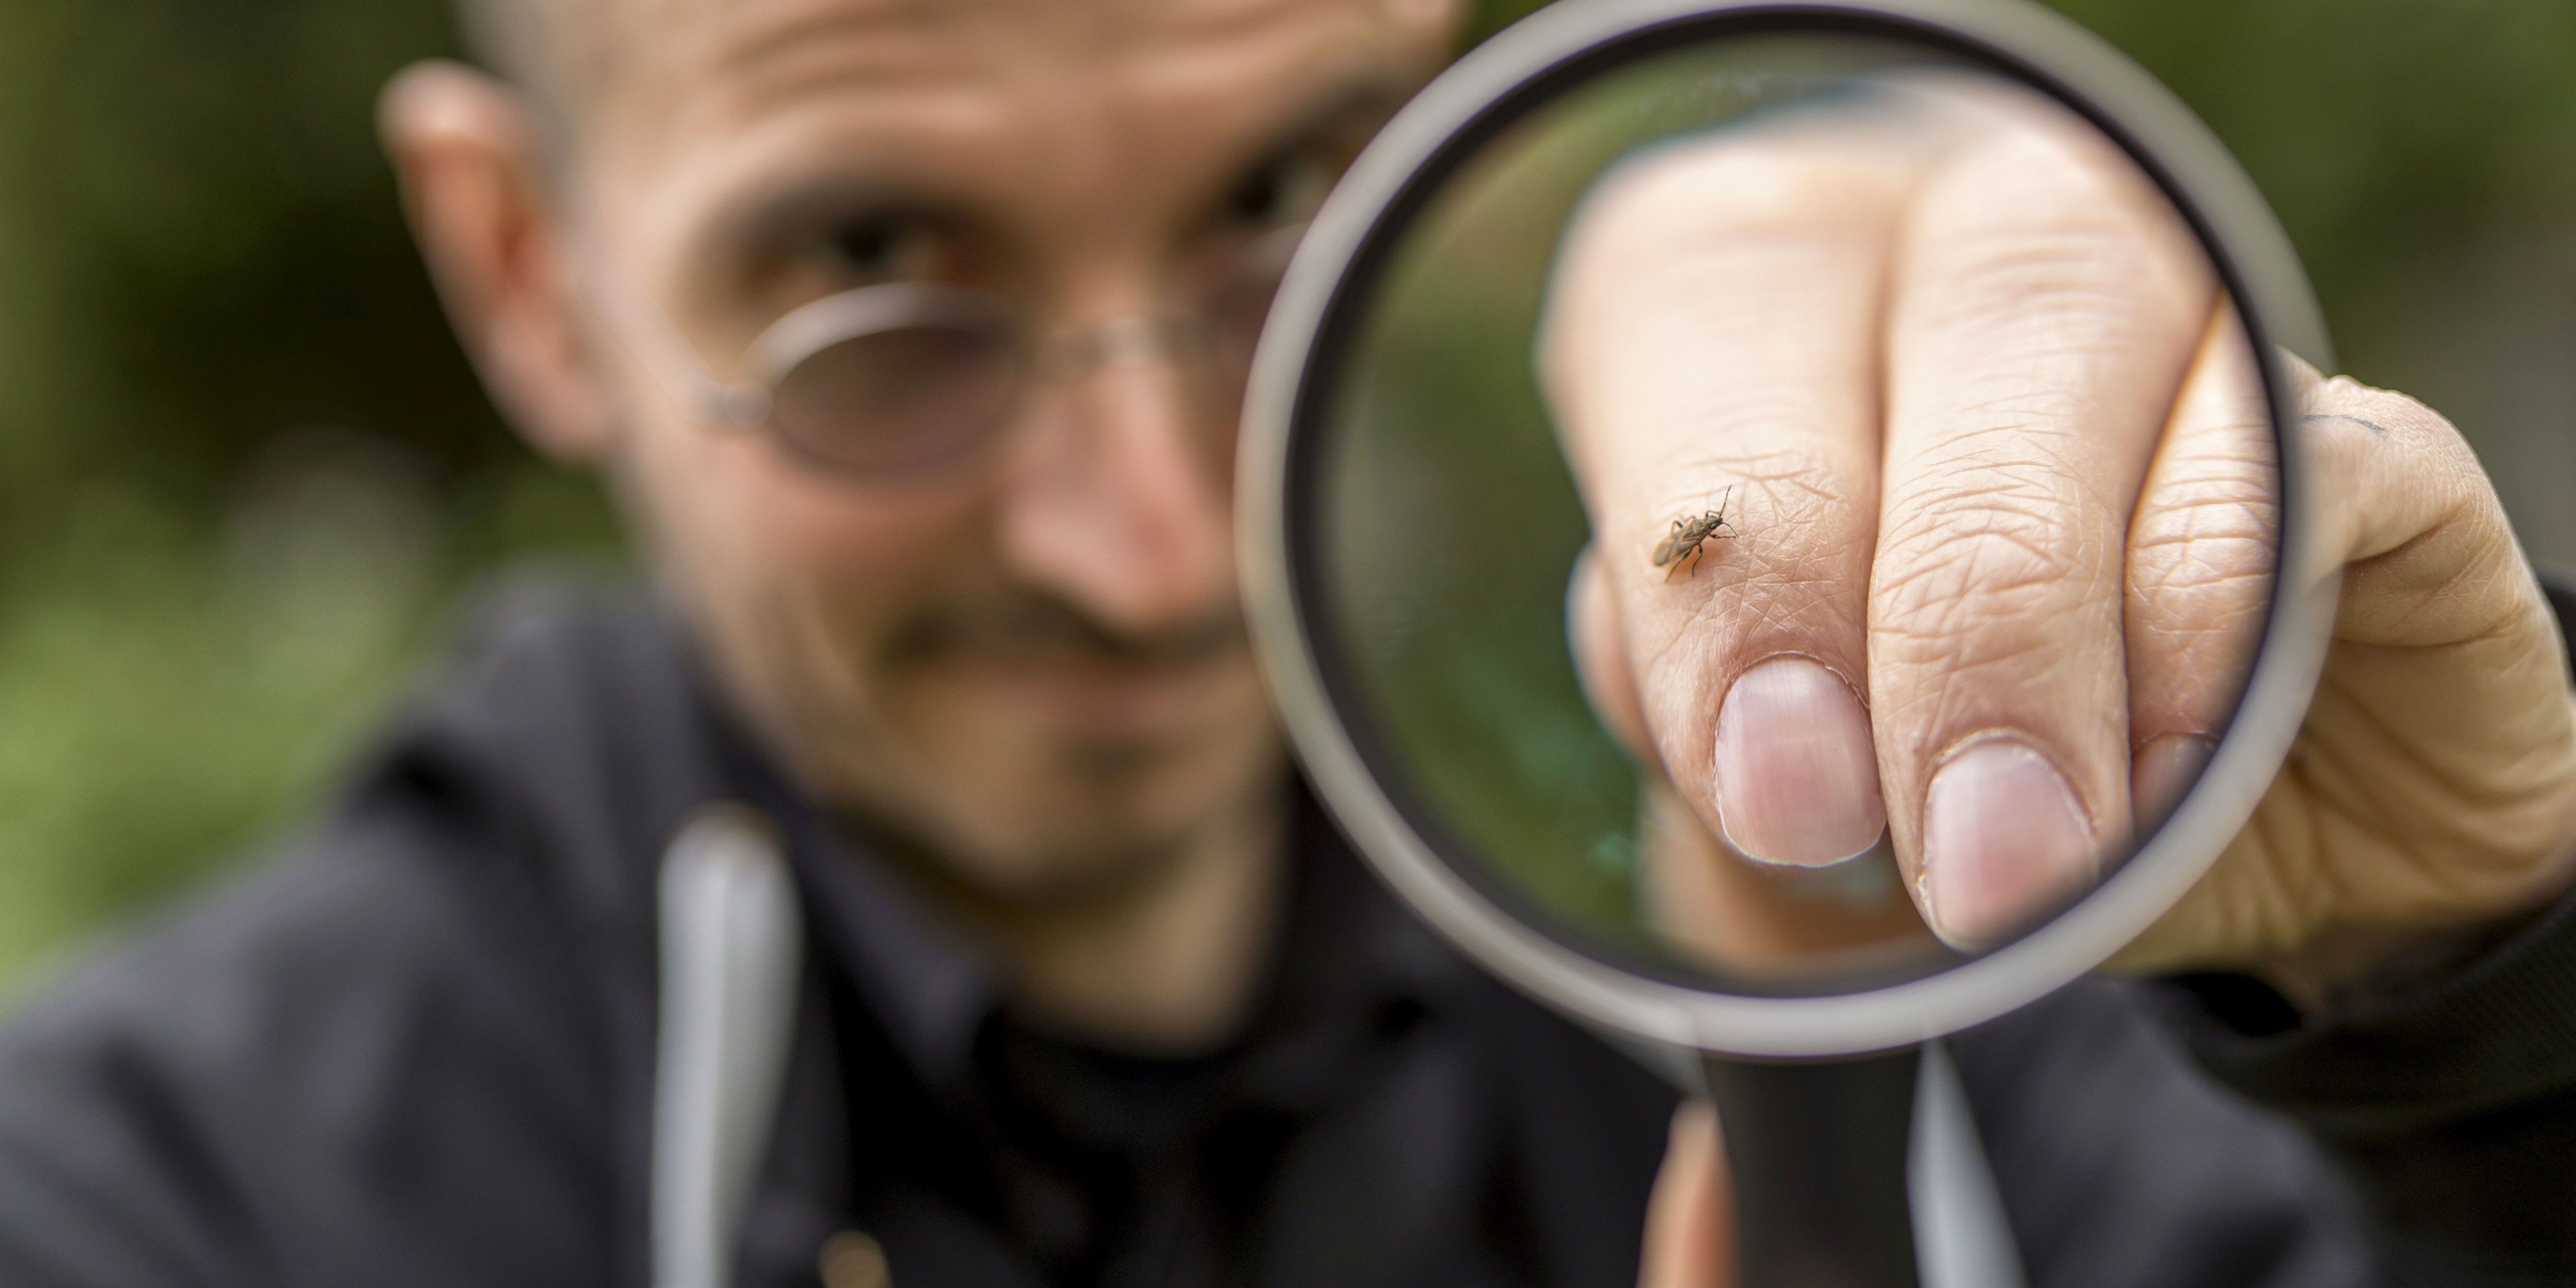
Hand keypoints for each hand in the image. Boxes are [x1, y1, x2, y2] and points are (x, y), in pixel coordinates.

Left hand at [1542, 75, 2575, 994]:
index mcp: (1780, 291)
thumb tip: (1758, 765)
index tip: (1764, 789)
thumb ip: (1740, 761)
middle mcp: (1980, 248)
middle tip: (1880, 833)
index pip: (1696, 298)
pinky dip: (2225, 619)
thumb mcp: (1795, 796)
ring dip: (2043, 631)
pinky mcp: (2384, 441)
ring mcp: (2197, 320)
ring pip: (2112, 341)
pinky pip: (2313, 460)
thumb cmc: (1930, 794)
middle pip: (1938, 312)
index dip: (1725, 542)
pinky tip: (2175, 774)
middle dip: (1891, 593)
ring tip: (2020, 857)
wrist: (2214, 870)